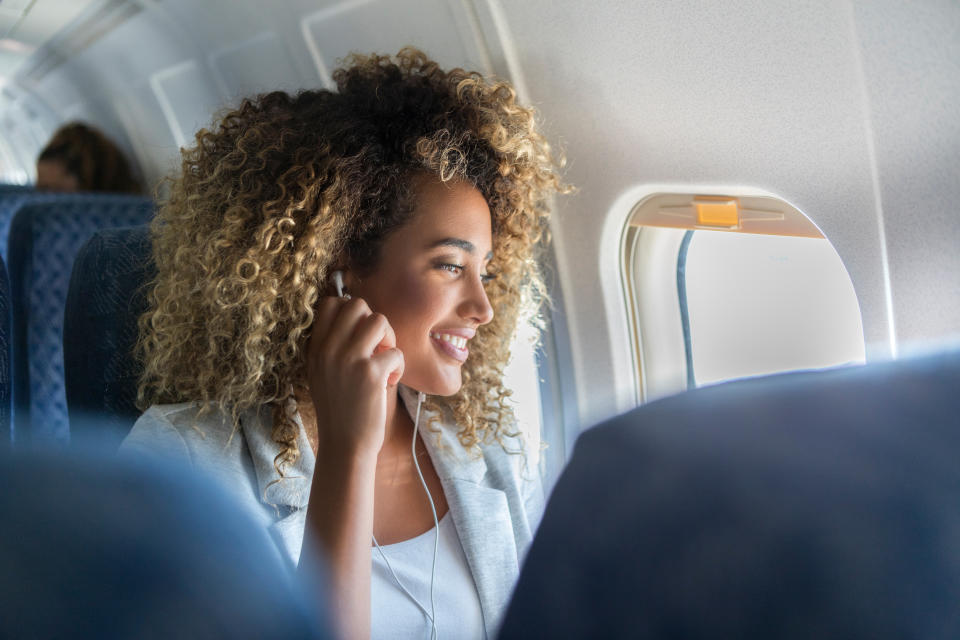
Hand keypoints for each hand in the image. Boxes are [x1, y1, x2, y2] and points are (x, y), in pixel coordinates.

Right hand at [304, 296, 403, 456]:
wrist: (344, 446)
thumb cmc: (340, 410)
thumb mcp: (323, 374)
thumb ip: (334, 346)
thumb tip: (360, 317)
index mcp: (316, 349)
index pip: (330, 303)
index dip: (351, 311)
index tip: (360, 333)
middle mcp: (329, 350)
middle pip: (357, 304)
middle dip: (374, 322)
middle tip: (377, 347)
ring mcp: (349, 360)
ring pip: (379, 320)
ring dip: (390, 339)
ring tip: (385, 361)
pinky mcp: (371, 374)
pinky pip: (396, 352)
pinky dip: (399, 366)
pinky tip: (390, 382)